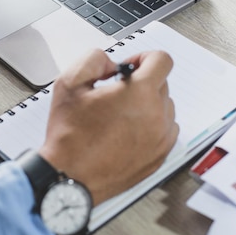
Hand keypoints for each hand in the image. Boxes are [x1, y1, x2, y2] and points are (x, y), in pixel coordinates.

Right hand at [39, 49, 178, 205]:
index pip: (162, 60)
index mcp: (139, 93)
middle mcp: (157, 115)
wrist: (69, 176)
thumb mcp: (70, 83)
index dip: (144, 58)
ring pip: (166, 108)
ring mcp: (161, 138)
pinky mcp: (159, 156)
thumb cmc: (69, 136)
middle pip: (162, 83)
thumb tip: (111, 64)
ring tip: (121, 115)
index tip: (130, 68)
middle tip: (117, 94)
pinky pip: (166, 131)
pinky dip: (152, 127)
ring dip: (148, 105)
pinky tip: (128, 131)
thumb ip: (94, 59)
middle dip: (141, 83)